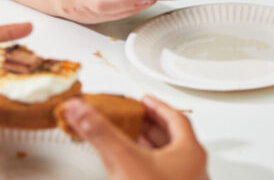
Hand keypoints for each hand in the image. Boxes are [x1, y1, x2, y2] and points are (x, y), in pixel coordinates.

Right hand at [60, 95, 207, 179]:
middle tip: (133, 119)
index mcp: (190, 152)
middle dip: (149, 127)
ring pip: (169, 161)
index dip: (157, 106)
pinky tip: (131, 175)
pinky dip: (146, 170)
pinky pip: (162, 178)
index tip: (145, 101)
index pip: (177, 118)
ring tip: (129, 143)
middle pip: (173, 139)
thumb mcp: (123, 161)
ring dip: (148, 149)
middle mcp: (193, 170)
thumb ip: (100, 132)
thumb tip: (80, 110)